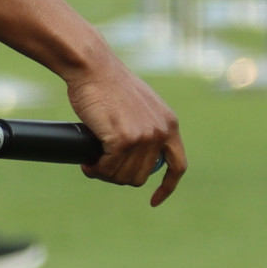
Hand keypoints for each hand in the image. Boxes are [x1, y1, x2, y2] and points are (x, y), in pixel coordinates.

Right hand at [64, 52, 187, 204]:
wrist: (93, 67)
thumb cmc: (108, 84)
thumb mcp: (140, 106)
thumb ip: (146, 127)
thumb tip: (135, 159)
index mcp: (170, 124)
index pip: (178, 166)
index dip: (167, 187)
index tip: (153, 200)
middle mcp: (161, 132)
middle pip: (142, 176)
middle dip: (120, 177)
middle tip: (102, 168)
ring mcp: (144, 136)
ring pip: (124, 176)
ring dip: (105, 174)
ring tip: (92, 164)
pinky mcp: (123, 139)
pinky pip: (109, 168)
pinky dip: (96, 170)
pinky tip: (87, 163)